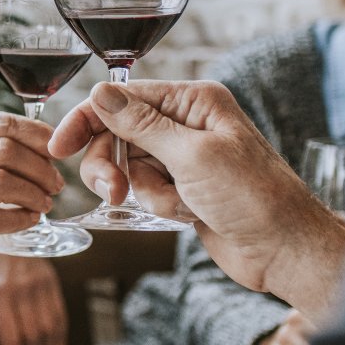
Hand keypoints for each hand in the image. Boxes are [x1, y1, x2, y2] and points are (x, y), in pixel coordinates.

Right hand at [0, 113, 65, 273]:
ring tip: (45, 202)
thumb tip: (46, 141)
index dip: (37, 135)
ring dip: (33, 193)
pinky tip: (29, 220)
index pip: (0, 122)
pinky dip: (18, 219)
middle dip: (41, 168)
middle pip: (5, 150)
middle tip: (56, 183)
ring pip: (0, 182)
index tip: (57, 151)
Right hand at [49, 81, 344, 322]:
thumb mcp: (192, 156)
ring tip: (174, 205)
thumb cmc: (253, 198)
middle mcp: (187, 124)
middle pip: (118, 134)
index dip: (87, 121)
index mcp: (194, 102)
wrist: (285, 251)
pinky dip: (159, 204)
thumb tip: (100, 94)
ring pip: (130, 166)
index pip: (123, 99)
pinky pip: (147, 190)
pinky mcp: (184, 187)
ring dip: (145, 190)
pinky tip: (188, 214)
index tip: (59, 147)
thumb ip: (140, 124)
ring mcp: (185, 157)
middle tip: (115, 192)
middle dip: (114, 165)